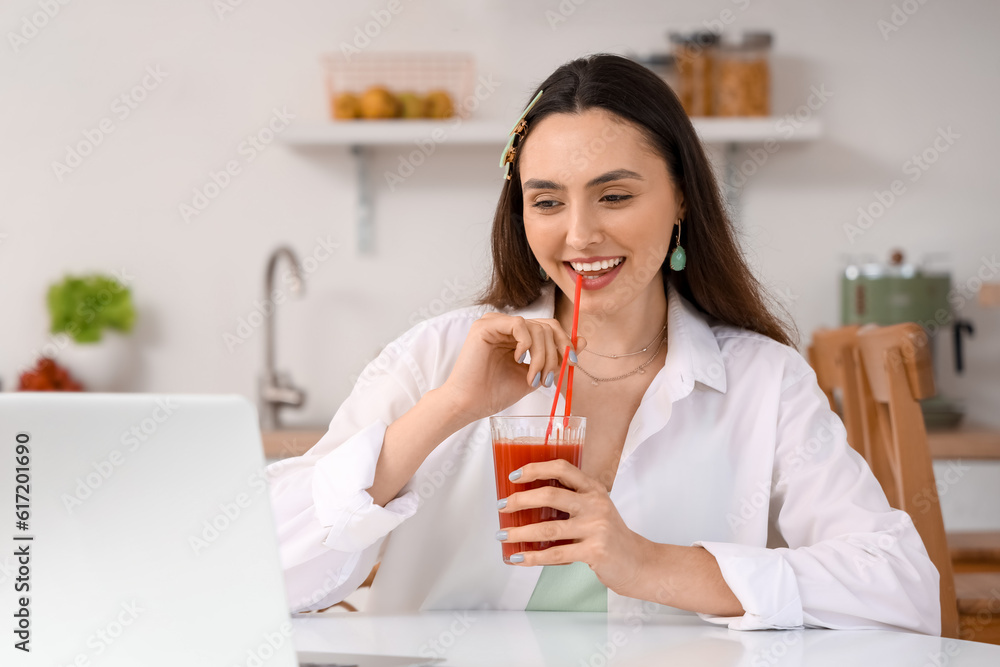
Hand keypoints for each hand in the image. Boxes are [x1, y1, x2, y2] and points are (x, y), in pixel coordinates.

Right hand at [439, 313, 585, 422]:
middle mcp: (507, 327)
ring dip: (541, 356)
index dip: (564, 343)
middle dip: (555, 353)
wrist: (471, 405)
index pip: (550, 329)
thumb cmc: (496, 393)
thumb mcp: (535, 375)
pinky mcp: (486, 325)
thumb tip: (583, 341)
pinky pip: (519, 325)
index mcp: (518, 337)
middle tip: (550, 377)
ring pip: (536, 327)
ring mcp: (496, 323)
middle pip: (547, 326)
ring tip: (533, 378)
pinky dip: (526, 344)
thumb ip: (556, 358)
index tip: (571, 364)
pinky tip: (519, 361)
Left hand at [497, 459, 652, 594]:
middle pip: (550, 494)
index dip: (535, 468)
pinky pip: (556, 553)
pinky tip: (519, 558)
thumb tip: (528, 499)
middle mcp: (595, 504)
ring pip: (548, 527)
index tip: (514, 476)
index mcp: (594, 489)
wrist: (639, 563)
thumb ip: (572, 500)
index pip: (562, 468)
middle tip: (502, 506)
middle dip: (520, 500)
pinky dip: (533, 557)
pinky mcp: (595, 551)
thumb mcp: (596, 509)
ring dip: (520, 532)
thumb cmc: (611, 536)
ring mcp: (596, 528)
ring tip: (503, 535)